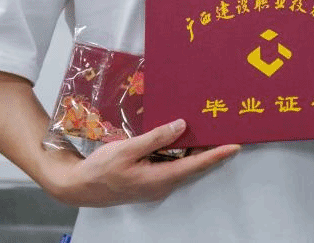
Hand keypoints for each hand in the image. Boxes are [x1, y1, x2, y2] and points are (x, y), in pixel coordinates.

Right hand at [43, 119, 239, 207]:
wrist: (78, 187)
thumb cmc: (101, 169)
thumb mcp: (128, 149)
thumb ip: (156, 138)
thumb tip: (182, 126)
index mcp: (160, 178)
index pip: (195, 165)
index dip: (217, 155)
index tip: (235, 146)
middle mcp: (162, 183)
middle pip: (192, 164)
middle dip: (210, 148)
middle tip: (225, 129)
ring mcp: (155, 182)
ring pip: (182, 163)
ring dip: (194, 148)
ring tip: (208, 128)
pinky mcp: (148, 178)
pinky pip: (170, 164)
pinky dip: (178, 150)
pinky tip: (180, 136)